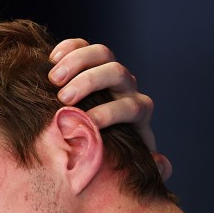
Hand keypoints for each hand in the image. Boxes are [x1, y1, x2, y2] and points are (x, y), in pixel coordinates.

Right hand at [49, 38, 171, 181]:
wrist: (103, 137)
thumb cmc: (114, 154)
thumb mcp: (132, 163)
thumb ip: (151, 168)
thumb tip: (162, 165)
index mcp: (137, 111)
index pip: (130, 105)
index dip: (109, 113)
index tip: (87, 124)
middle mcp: (126, 88)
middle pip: (115, 72)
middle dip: (89, 82)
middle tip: (64, 98)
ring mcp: (107, 72)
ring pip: (101, 53)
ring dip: (76, 62)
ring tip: (52, 79)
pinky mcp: (89, 62)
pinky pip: (82, 45)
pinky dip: (68, 47)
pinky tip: (51, 58)